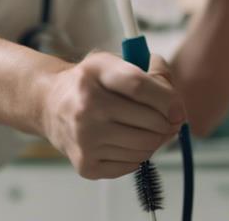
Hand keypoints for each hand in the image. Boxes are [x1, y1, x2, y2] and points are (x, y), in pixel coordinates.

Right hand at [40, 52, 184, 178]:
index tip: (178, 109)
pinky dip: (138, 155)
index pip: (140, 86)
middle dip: (166, 122)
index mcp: (95, 73)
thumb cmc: (89, 84)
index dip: (168, 99)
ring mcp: (84, 138)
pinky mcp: (86, 164)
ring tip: (145, 129)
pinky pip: (132, 164)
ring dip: (154, 139)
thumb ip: (151, 71)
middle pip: (150, 121)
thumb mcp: (114, 63)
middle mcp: (86, 107)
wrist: (50, 106)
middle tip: (165, 120)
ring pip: (145, 146)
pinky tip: (126, 141)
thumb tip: (176, 105)